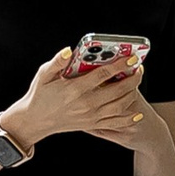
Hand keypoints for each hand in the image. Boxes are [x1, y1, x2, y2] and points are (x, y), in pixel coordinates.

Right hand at [5, 46, 148, 152]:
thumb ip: (57, 62)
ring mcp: (91, 116)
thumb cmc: (40, 95)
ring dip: (133, 94)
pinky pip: (115, 123)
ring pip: (120, 106)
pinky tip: (137, 112)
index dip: (120, 65)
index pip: (103, 74)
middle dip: (132, 78)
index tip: (132, 58)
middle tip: (139, 68)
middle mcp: (86, 104)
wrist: (35, 120)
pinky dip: (129, 118)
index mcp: (75, 89)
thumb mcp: (44, 75)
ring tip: (136, 82)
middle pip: (117, 90)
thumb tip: (68, 50)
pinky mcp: (92, 125)